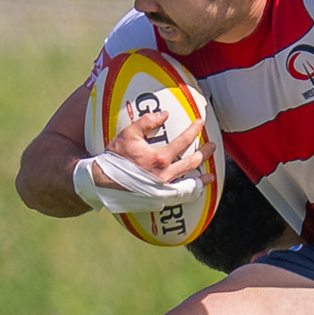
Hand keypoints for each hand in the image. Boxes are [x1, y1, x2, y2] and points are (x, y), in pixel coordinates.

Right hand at [96, 109, 211, 188]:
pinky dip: (189, 195)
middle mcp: (164, 175)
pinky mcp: (158, 200)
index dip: (193, 130)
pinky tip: (193, 192)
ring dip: (202, 179)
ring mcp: (162, 190)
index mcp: (159, 158)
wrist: (102, 182)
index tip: (200, 122)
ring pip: (189, 184)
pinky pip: (179, 198)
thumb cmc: (113, 158)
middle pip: (191, 162)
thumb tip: (165, 114)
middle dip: (204, 153)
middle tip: (212, 146)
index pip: (183, 141)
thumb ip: (147, 121)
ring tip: (210, 175)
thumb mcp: (128, 134)